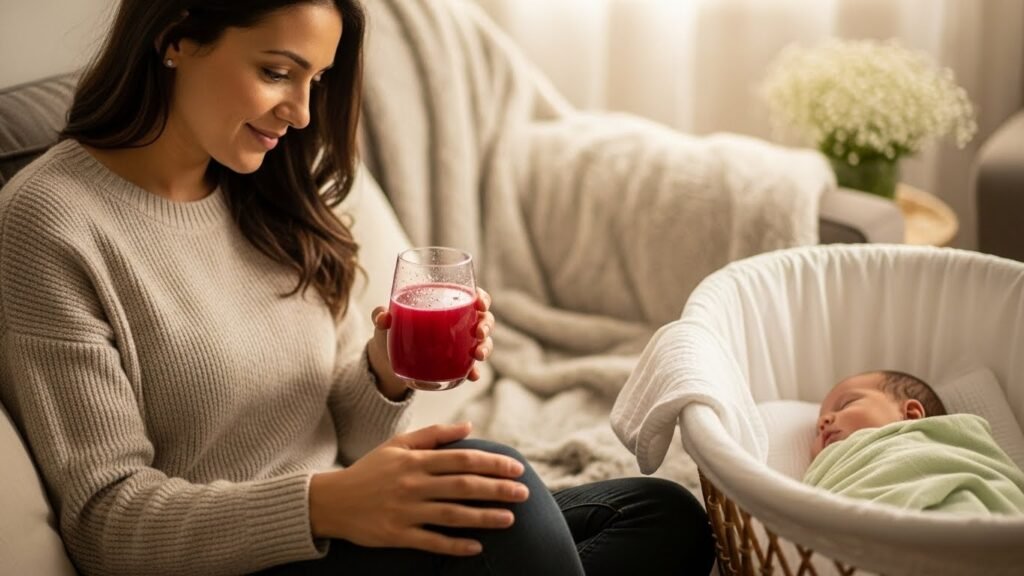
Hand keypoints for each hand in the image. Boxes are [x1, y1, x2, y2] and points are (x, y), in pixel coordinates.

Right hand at [308, 423, 528, 554]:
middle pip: (463, 485)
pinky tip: (477, 546)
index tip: (516, 467)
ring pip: (452, 514)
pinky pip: (431, 542)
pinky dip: (455, 545)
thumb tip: (469, 425)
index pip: (462, 459)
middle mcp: (413, 484)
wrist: (331, 501)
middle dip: (497, 489)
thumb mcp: (398, 445)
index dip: (492, 463)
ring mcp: (405, 511)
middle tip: (524, 493)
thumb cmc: (370, 470)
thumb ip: (434, 434)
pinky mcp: (397, 535)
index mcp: (416, 460)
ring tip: (510, 518)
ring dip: (484, 517)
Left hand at [366, 287, 495, 398]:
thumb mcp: (384, 321)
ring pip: (482, 341)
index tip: (479, 302)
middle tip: (479, 333)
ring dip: (486, 347)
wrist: (387, 359)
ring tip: (478, 355)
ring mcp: (459, 343)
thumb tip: (383, 318)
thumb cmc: (390, 330)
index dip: (481, 297)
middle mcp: (458, 321)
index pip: (470, 294)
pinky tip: (473, 375)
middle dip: (486, 324)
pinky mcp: (455, 363)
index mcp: (445, 302)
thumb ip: (381, 315)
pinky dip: (474, 371)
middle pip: (483, 317)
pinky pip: (470, 366)